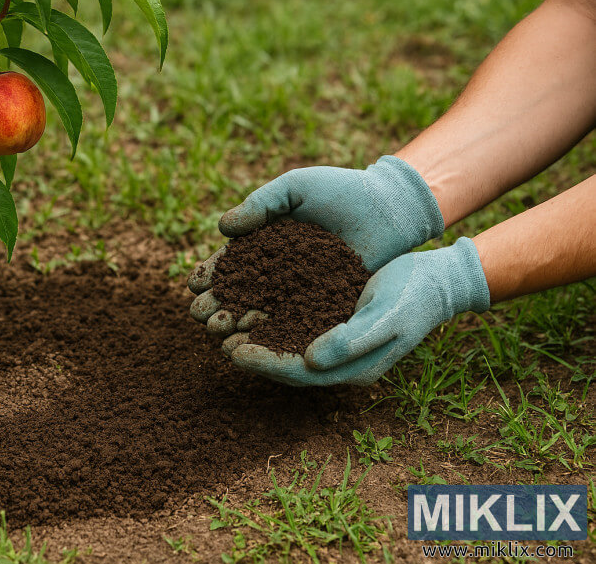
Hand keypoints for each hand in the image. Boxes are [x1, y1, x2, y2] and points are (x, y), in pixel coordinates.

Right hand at [190, 155, 443, 340]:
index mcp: (266, 242)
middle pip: (239, 292)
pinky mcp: (324, 306)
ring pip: (261, 311)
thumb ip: (260, 204)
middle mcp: (279, 271)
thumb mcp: (296, 187)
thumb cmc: (341, 190)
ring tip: (217, 331)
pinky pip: (294, 321)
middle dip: (216, 304)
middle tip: (200, 315)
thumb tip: (222, 228)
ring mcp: (300, 291)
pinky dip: (272, 331)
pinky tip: (253, 339)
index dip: (211, 274)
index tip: (194, 284)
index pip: (231, 263)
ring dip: (236, 322)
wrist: (389, 207)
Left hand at [213, 238, 490, 386]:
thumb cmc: (416, 298)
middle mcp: (337, 360)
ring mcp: (333, 340)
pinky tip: (247, 296)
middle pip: (284, 360)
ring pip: (284, 340)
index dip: (264, 363)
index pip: (298, 373)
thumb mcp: (387, 316)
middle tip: (215, 335)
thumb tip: (311, 359)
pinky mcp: (330, 317)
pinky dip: (269, 311)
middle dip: (249, 350)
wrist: (436, 280)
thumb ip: (351, 340)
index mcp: (351, 369)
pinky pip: (292, 319)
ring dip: (253, 332)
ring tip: (222, 318)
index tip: (233, 352)